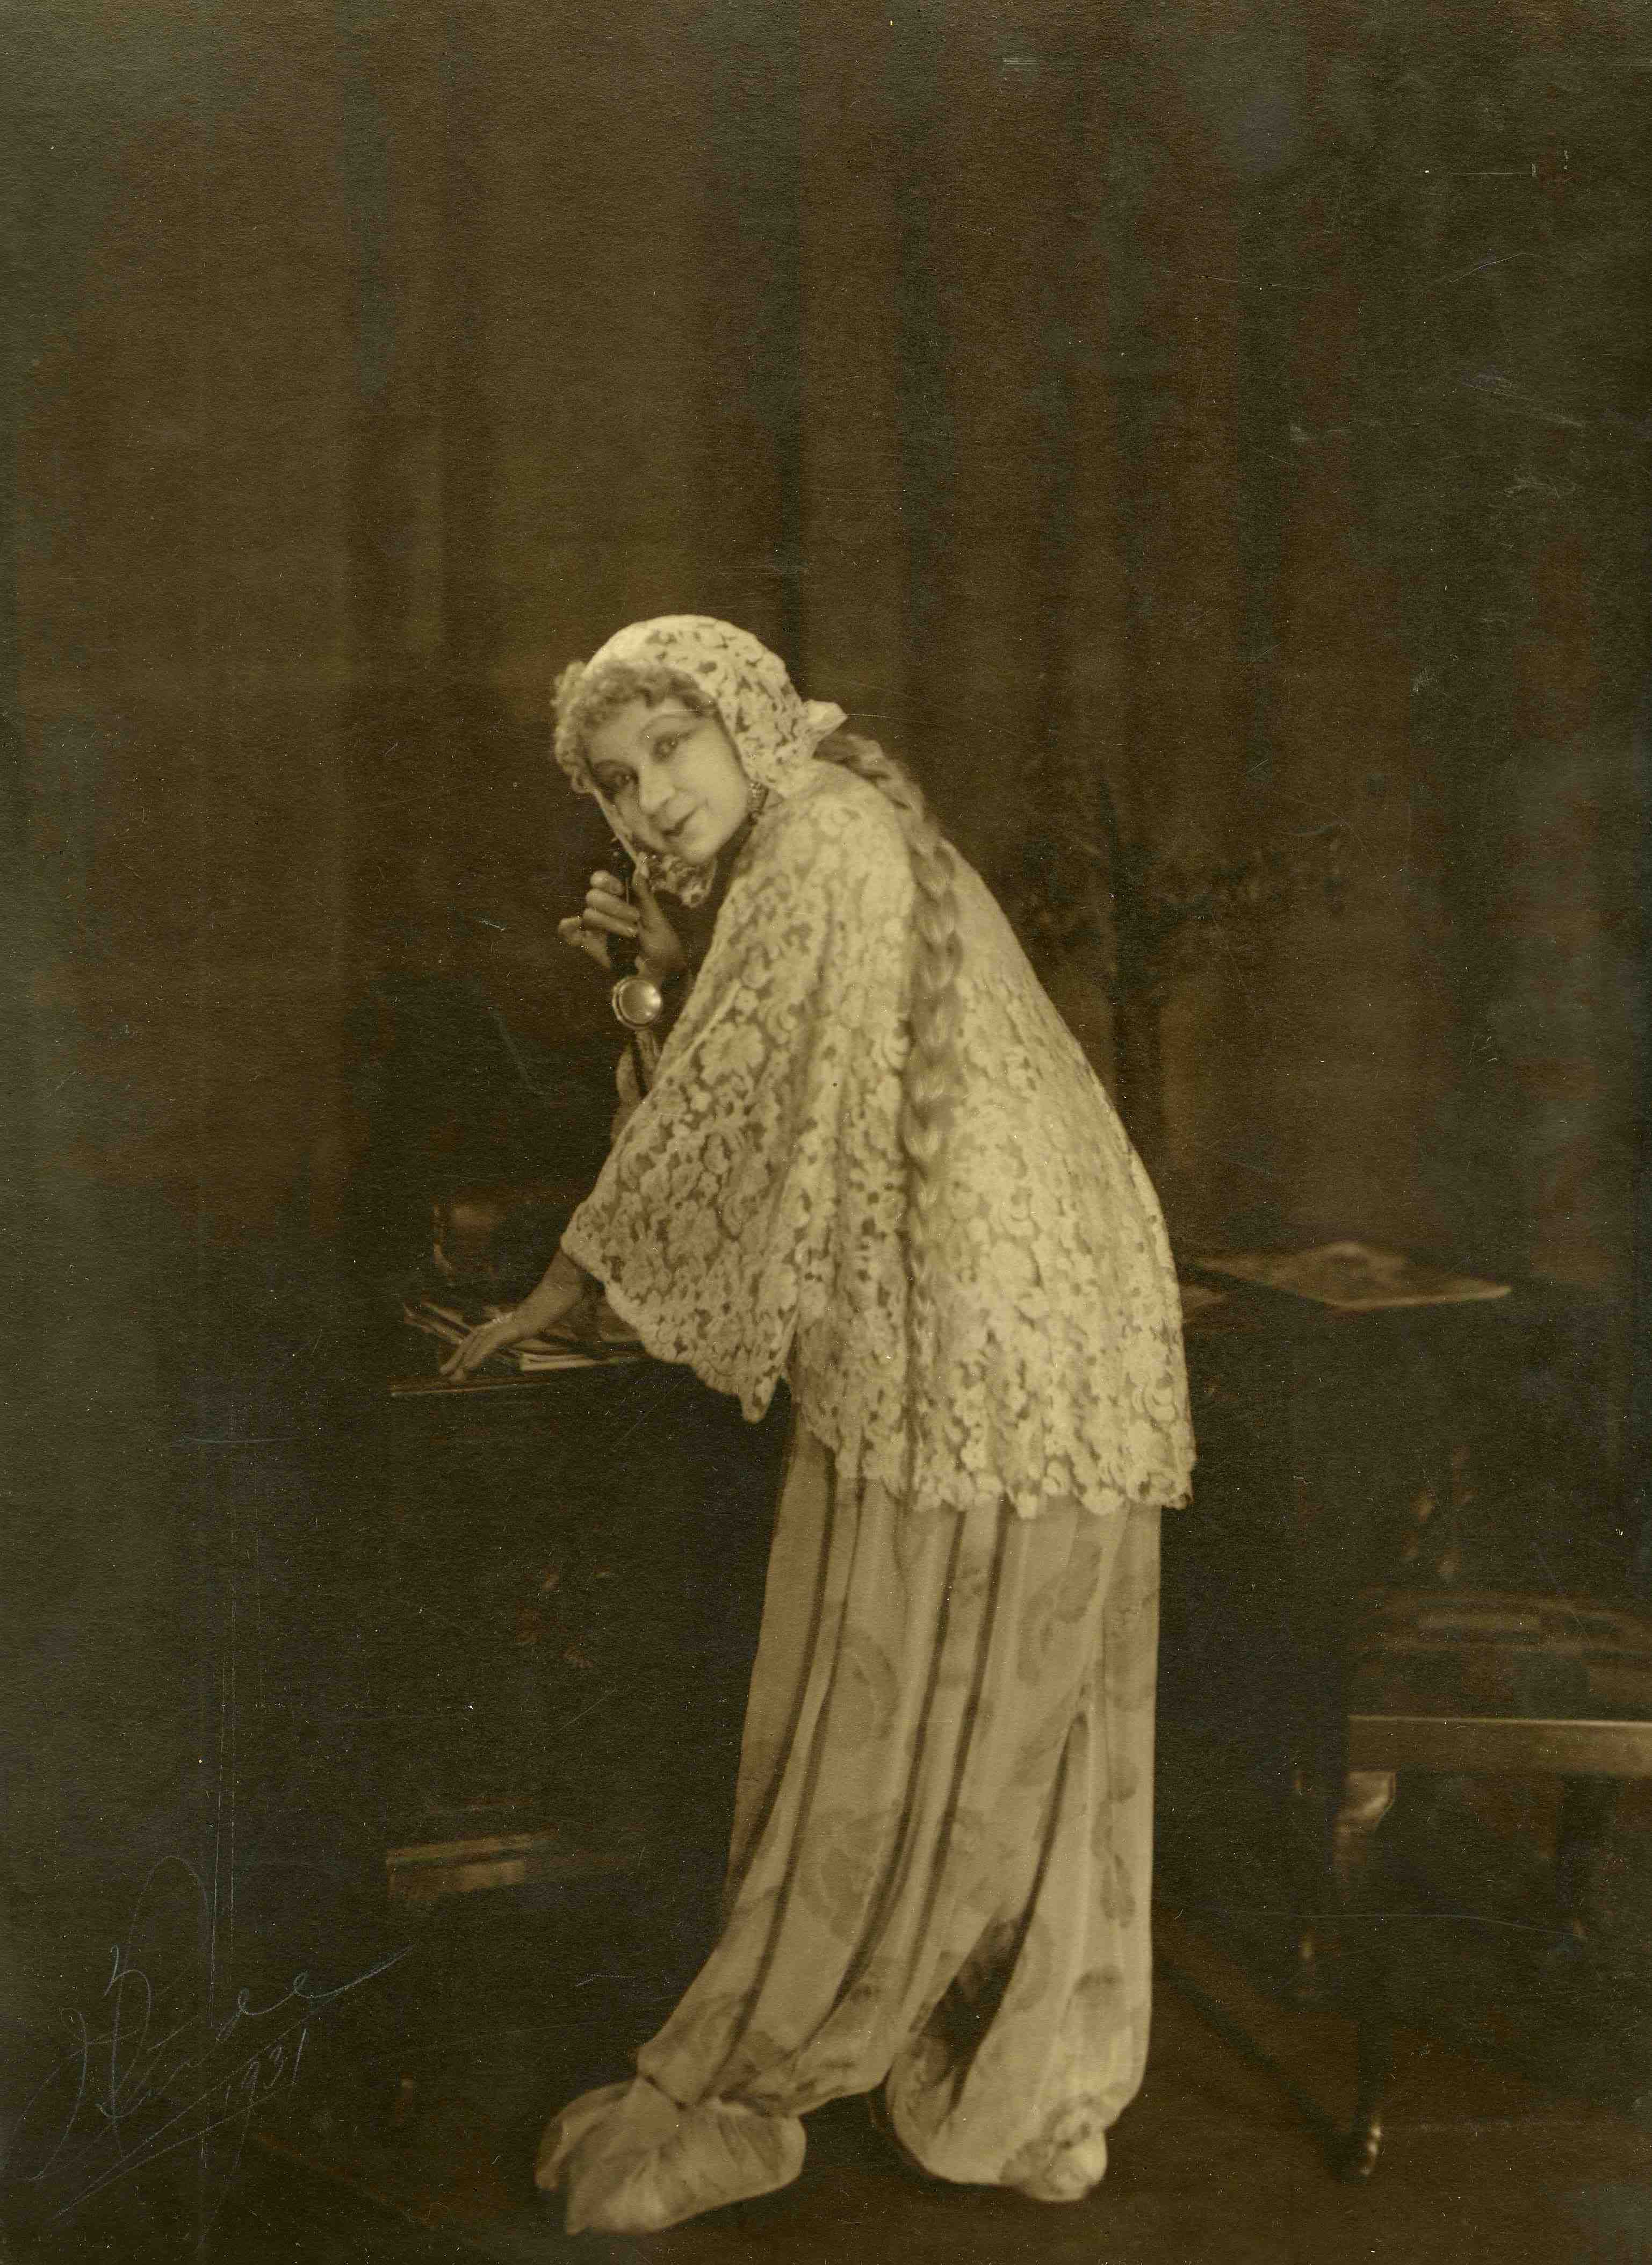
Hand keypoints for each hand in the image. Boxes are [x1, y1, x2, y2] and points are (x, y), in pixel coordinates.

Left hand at [440, 1250, 593, 1381]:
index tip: (467, 1362)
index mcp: (523, 1319)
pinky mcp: (520, 1323)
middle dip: (461, 1356)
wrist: (579, 1275)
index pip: (493, 1335)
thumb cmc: (580, 1294)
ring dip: (463, 1359)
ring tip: (450, 1377)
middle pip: (479, 1338)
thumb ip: (589, 1339)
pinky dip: (479, 1355)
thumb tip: (604, 1355)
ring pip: (481, 1341)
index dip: (478, 1348)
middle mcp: (513, 1319)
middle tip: (446, 1373)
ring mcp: (515, 1321)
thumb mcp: (584, 1325)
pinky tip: (467, 1368)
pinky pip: (494, 1342)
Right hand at [558, 868, 686, 982]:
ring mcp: (596, 928)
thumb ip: (644, 895)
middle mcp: (606, 910)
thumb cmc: (663, 945)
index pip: (601, 880)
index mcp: (621, 898)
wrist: (661, 975)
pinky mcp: (589, 945)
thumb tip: (639, 866)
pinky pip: (570, 934)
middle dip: (614, 907)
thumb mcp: (657, 919)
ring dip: (610, 923)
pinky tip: (572, 923)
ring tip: (631, 935)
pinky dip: (567, 928)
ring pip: (589, 914)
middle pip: (593, 896)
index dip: (606, 881)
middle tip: (634, 919)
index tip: (620, 889)